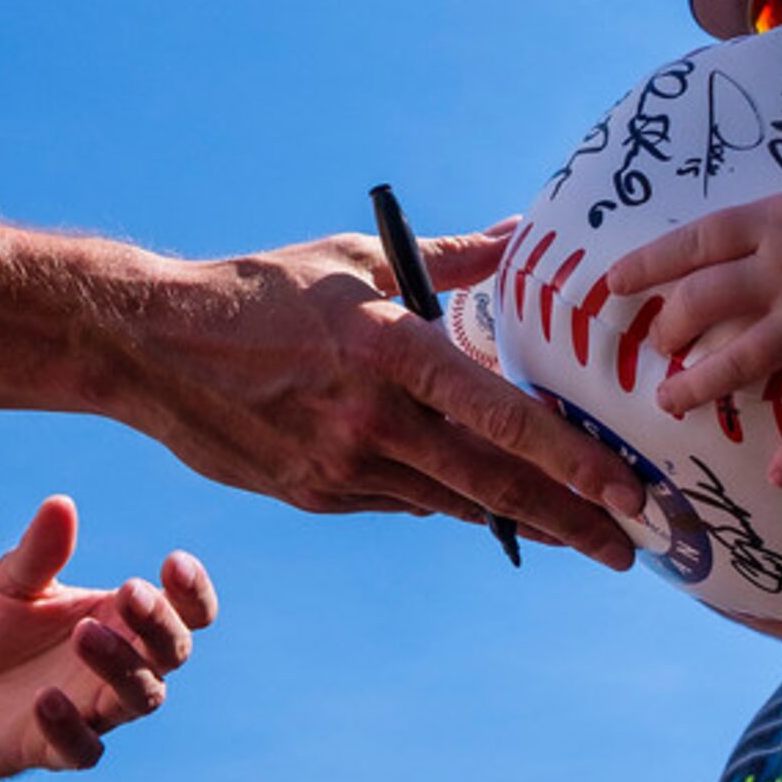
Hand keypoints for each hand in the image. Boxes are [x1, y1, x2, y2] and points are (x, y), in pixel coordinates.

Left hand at [0, 496, 216, 781]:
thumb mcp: (9, 585)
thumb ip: (38, 552)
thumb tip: (60, 503)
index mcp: (122, 620)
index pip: (184, 611)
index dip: (192, 591)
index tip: (174, 561)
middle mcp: (120, 666)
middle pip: (173, 652)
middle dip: (161, 623)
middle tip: (130, 592)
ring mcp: (93, 710)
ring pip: (140, 698)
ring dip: (121, 666)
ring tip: (84, 634)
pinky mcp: (55, 749)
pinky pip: (82, 749)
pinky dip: (69, 726)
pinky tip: (45, 698)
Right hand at [121, 223, 641, 565]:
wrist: (149, 346)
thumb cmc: (260, 290)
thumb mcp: (355, 261)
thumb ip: (448, 261)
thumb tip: (519, 234)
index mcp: (390, 350)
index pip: (502, 416)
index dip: (573, 460)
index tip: (628, 490)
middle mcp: (372, 419)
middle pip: (494, 485)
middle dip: (572, 521)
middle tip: (632, 547)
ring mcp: (341, 466)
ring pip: (452, 501)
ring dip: (520, 520)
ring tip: (581, 536)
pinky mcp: (315, 494)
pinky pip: (403, 501)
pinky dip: (448, 499)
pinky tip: (487, 504)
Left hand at [604, 113, 781, 484]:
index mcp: (781, 220)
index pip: (698, 241)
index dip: (652, 262)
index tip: (615, 282)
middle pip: (705, 302)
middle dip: (671, 327)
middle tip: (655, 346)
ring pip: (739, 360)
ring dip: (701, 386)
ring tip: (671, 404)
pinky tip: (779, 478)